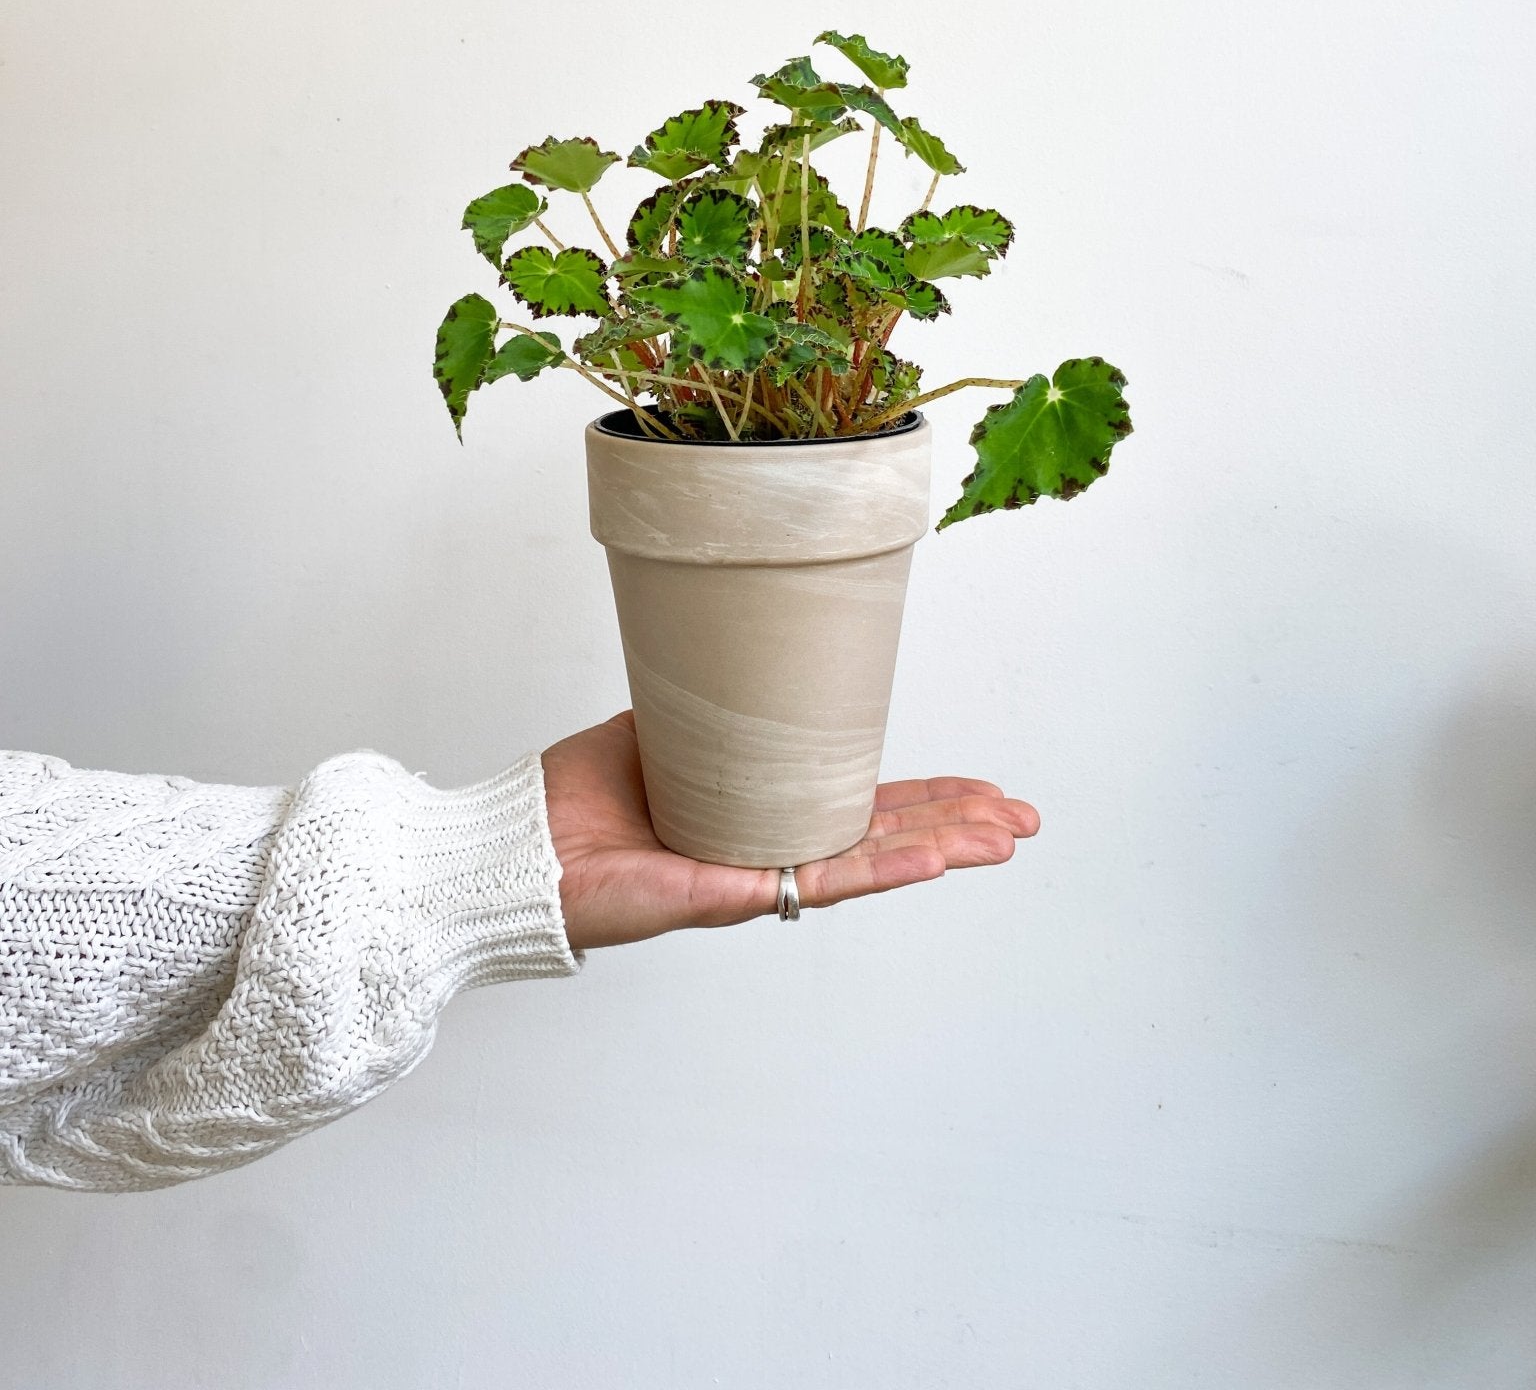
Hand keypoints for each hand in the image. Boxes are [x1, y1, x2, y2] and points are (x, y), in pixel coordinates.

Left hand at [540, 710, 1039, 949]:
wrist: (520, 844)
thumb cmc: (581, 796)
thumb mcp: (670, 730)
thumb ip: (721, 709)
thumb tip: (759, 651)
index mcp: (761, 816)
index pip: (863, 808)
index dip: (926, 801)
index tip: (986, 792)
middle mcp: (766, 853)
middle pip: (883, 841)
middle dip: (959, 830)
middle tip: (1025, 823)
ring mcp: (751, 879)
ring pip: (863, 864)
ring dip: (937, 849)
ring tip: (998, 840)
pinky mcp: (722, 894)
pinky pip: (808, 879)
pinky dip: (874, 870)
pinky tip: (924, 861)